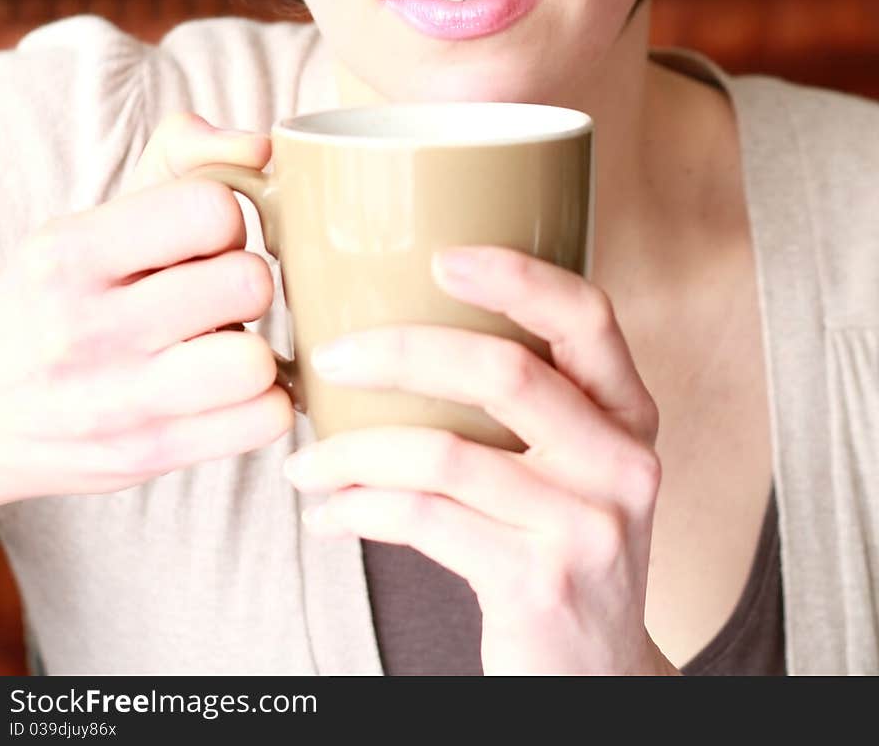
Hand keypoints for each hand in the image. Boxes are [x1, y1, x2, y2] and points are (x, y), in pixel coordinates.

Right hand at [0, 113, 293, 503]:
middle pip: (246, 282)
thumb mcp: (97, 219)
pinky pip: (264, 419)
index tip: (200, 241)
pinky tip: (228, 391)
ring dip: (256, 348)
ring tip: (222, 344)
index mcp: (69, 253)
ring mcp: (116, 401)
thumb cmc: (66, 299)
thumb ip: (182, 156)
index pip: (211, 209)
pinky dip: (262, 402)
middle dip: (244, 281)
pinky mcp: (148, 454)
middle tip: (211, 296)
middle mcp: (86, 329)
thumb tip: (258, 148)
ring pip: (255, 362)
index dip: (224, 219)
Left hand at [282, 245, 677, 675]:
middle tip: (328, 354)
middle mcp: (623, 461)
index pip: (587, 315)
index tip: (440, 256)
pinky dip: (359, 509)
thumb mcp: (573, 466)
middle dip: (399, 353)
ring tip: (307, 461)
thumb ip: (529, 401)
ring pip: (444, 452)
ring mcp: (587, 525)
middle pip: (504, 370)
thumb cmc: (559, 549)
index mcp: (629, 412)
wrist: (596, 681)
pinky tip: (331, 514)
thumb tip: (394, 328)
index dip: (516, 275)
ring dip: (352, 451)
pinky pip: (423, 519)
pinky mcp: (540, 583)